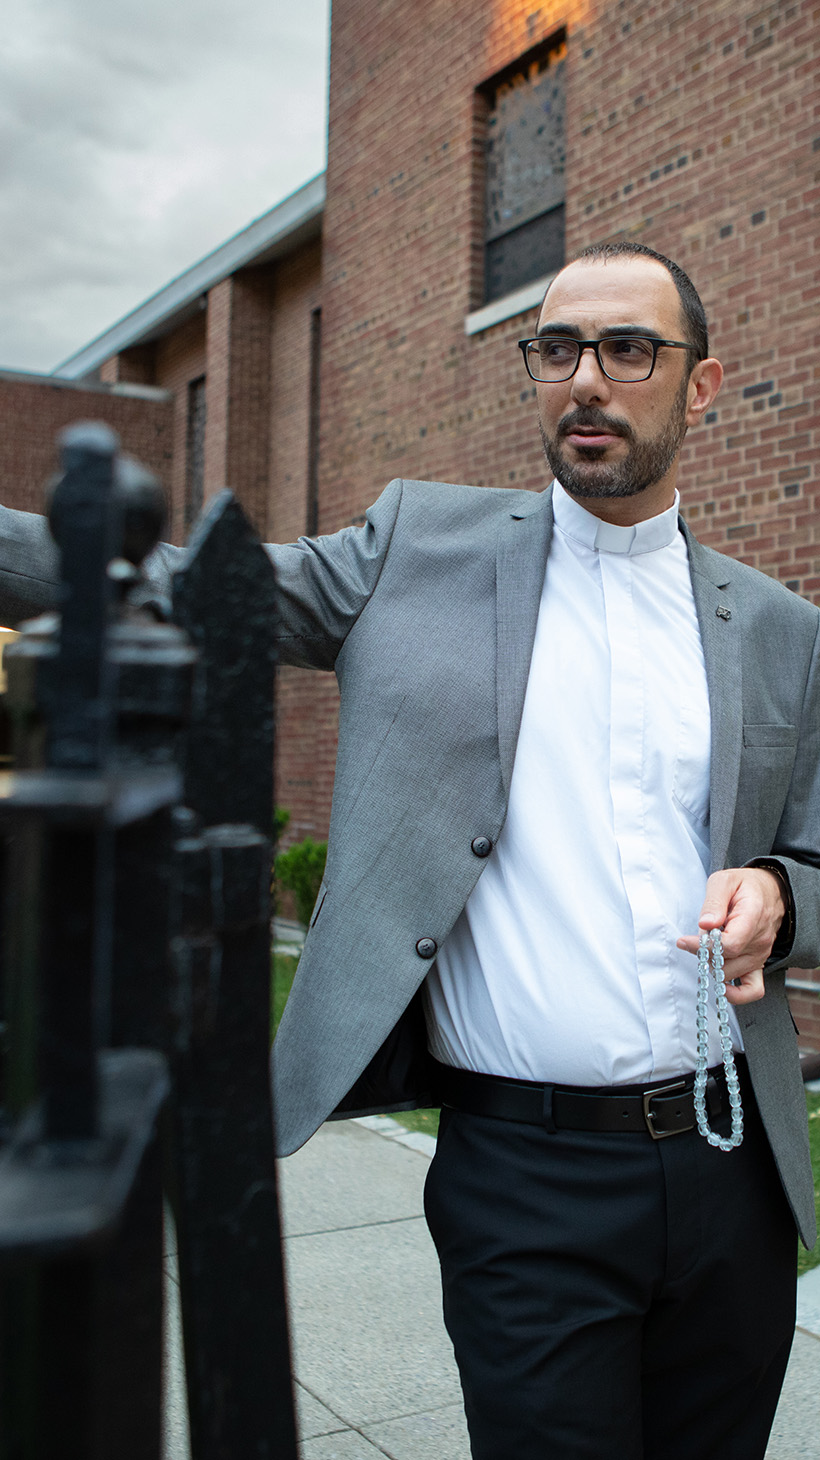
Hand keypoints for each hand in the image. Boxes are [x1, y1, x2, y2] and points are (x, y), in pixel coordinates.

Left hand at [676, 867, 786, 1004]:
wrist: (768, 891)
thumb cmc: (743, 886)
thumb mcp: (724, 881)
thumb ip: (714, 901)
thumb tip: (705, 924)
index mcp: (753, 917)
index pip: (729, 945)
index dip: (702, 947)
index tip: (683, 941)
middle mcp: (759, 940)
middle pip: (726, 962)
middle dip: (703, 953)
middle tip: (695, 939)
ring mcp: (760, 955)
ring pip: (730, 974)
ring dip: (712, 965)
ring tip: (708, 946)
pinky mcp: (758, 964)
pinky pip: (753, 990)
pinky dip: (736, 994)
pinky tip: (720, 986)